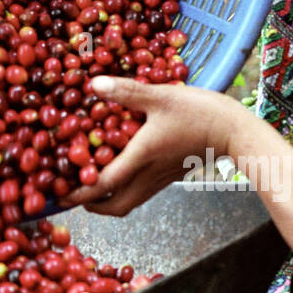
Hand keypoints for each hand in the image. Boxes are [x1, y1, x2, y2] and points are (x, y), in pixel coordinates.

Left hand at [60, 76, 245, 215]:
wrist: (234, 131)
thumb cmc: (199, 113)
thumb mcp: (161, 96)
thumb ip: (126, 91)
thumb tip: (94, 84)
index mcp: (141, 157)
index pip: (103, 184)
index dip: (78, 190)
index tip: (58, 191)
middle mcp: (148, 176)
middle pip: (114, 207)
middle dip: (90, 204)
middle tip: (72, 191)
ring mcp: (160, 180)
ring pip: (127, 203)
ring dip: (106, 200)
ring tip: (89, 184)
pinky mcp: (169, 177)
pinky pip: (140, 192)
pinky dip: (123, 190)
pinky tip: (118, 170)